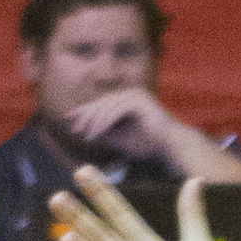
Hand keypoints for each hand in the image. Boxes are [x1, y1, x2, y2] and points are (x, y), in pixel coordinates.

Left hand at [54, 83, 180, 163]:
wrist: (171, 146)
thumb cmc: (149, 144)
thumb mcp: (121, 139)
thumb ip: (106, 133)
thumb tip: (87, 131)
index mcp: (127, 100)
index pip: (101, 103)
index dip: (84, 111)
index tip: (69, 119)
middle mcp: (130, 94)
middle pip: (102, 103)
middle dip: (86, 117)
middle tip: (74, 128)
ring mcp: (135, 95)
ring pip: (107, 106)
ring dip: (94, 122)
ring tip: (85, 135)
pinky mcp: (139, 100)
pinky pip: (116, 110)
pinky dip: (105, 122)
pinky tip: (97, 132)